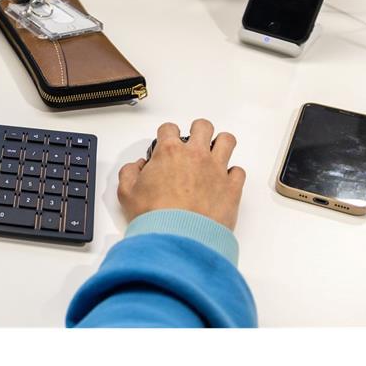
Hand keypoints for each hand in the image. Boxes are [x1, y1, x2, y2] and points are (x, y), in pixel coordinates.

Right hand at [117, 119, 246, 229]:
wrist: (178, 239)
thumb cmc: (154, 217)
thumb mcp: (126, 193)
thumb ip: (129, 173)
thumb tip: (137, 167)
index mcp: (169, 153)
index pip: (169, 128)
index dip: (167, 134)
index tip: (167, 143)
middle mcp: (195, 155)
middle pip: (203, 126)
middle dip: (198, 131)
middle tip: (193, 144)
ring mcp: (216, 170)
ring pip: (227, 141)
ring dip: (221, 144)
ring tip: (214, 155)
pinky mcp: (232, 188)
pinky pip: (238, 171)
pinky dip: (232, 174)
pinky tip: (224, 181)